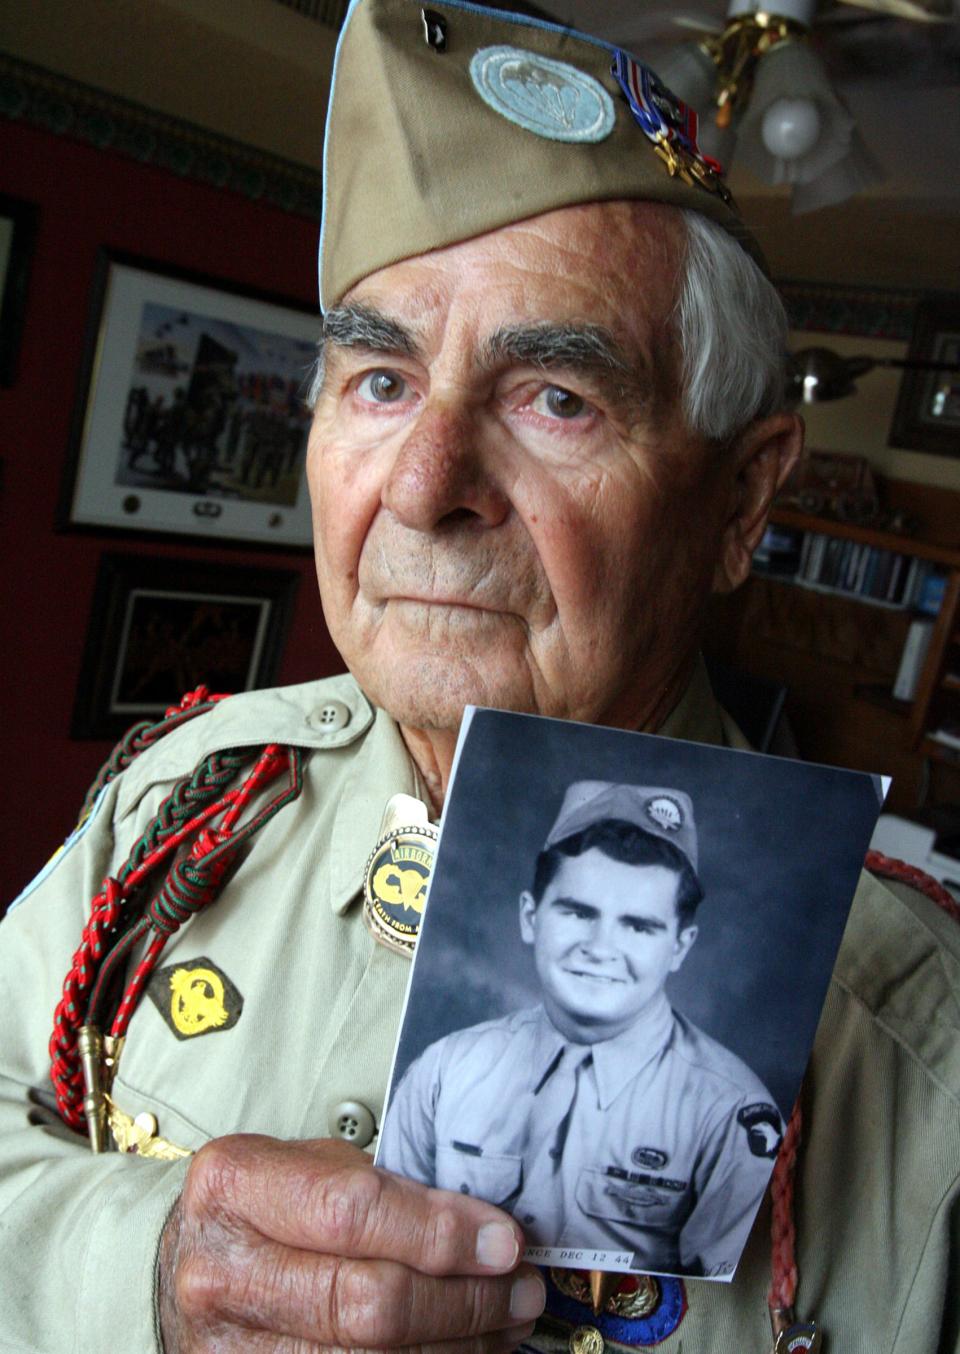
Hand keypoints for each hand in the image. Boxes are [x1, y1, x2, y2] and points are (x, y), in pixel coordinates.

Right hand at [158, 1135, 544, 1351]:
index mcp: (237, 1185)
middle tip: (522, 1286)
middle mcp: (223, 1272)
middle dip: (465, 1299)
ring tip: (507, 1321)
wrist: (187, 1265)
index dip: (440, 1232)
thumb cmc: (264, 1205)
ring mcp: (229, 1350)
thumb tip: (486, 1229)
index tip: (505, 1239)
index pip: (353, 1213)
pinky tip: (463, 1352)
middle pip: (368, 1303)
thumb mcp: (308, 1164)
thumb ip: (383, 1190)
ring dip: (459, 1346)